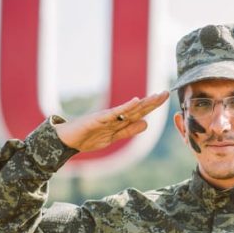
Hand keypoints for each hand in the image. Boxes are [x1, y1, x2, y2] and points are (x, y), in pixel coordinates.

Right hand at [54, 91, 169, 151]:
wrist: (67, 140)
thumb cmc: (88, 137)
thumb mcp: (113, 137)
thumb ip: (129, 130)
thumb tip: (146, 123)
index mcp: (120, 121)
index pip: (139, 112)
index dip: (152, 105)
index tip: (164, 97)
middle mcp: (115, 116)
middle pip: (137, 108)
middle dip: (152, 102)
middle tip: (166, 93)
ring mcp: (107, 117)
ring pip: (129, 109)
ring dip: (143, 103)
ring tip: (155, 96)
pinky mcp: (98, 118)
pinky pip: (114, 113)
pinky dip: (125, 107)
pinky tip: (136, 101)